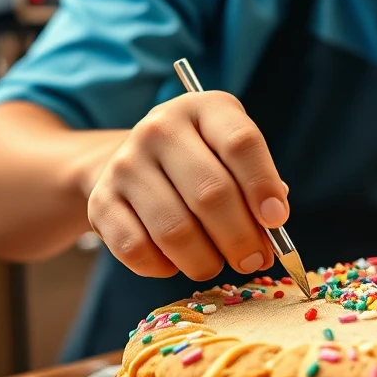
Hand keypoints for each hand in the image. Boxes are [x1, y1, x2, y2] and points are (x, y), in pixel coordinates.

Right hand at [87, 91, 288, 281]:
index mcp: (203, 108)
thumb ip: (257, 186)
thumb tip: (271, 228)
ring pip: (176, 230)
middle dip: (240, 237)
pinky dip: (164, 268)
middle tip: (254, 259)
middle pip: (211, 192)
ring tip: (215, 263)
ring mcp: (125, 163)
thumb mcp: (232, 157)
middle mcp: (160, 128)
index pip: (240, 143)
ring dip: (205, 260)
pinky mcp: (100, 201)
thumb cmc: (201, 163)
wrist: (133, 162)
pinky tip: (175, 261)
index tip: (277, 220)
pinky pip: (137, 250)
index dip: (263, 186)